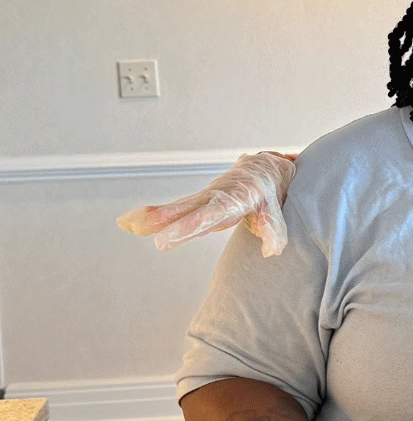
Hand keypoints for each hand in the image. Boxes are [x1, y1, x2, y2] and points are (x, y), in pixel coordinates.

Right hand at [116, 151, 296, 255]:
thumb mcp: (277, 210)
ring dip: (152, 216)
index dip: (189, 226)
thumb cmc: (270, 191)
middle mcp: (215, 198)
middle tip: (139, 229)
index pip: (211, 214)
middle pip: (187, 209)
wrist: (264, 169)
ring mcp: (205, 199)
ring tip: (127, 225)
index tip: (168, 238)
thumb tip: (272, 251)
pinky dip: (153, 215)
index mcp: (235, 200)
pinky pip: (175, 210)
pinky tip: (129, 223)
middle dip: (164, 218)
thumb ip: (274, 229)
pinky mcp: (199, 203)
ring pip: (177, 207)